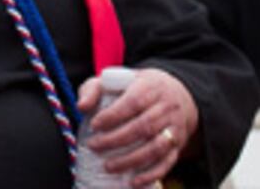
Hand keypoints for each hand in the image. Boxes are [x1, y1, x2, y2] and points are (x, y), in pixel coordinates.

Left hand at [80, 68, 195, 182]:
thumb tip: (81, 107)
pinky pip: (167, 162)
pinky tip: (134, 182)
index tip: (94, 125)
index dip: (113, 116)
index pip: (133, 102)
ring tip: (108, 166)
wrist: (176, 94)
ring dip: (132, 160)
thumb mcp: (115, 80)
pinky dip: (151, 174)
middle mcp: (166, 108)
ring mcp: (175, 128)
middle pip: (143, 127)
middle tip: (94, 146)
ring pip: (156, 147)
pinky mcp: (178, 145)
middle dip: (116, 140)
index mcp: (150, 88)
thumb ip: (94, 90)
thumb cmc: (136, 87)